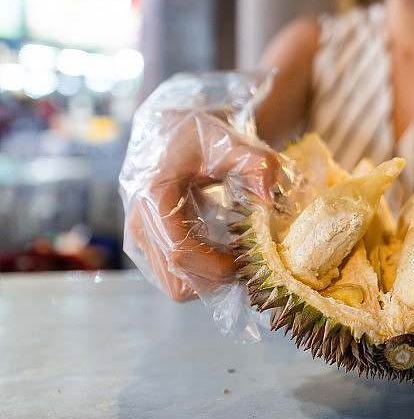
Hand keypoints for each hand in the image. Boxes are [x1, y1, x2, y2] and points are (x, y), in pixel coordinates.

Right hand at [124, 108, 282, 301]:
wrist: (166, 131)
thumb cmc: (196, 135)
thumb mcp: (228, 140)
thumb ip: (255, 162)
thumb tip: (268, 196)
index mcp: (152, 199)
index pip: (180, 253)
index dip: (218, 267)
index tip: (249, 258)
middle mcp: (139, 225)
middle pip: (179, 281)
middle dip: (218, 278)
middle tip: (248, 259)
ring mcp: (139, 241)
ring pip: (176, 287)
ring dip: (211, 280)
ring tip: (236, 254)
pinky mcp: (146, 249)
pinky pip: (175, 279)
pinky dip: (202, 275)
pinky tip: (221, 252)